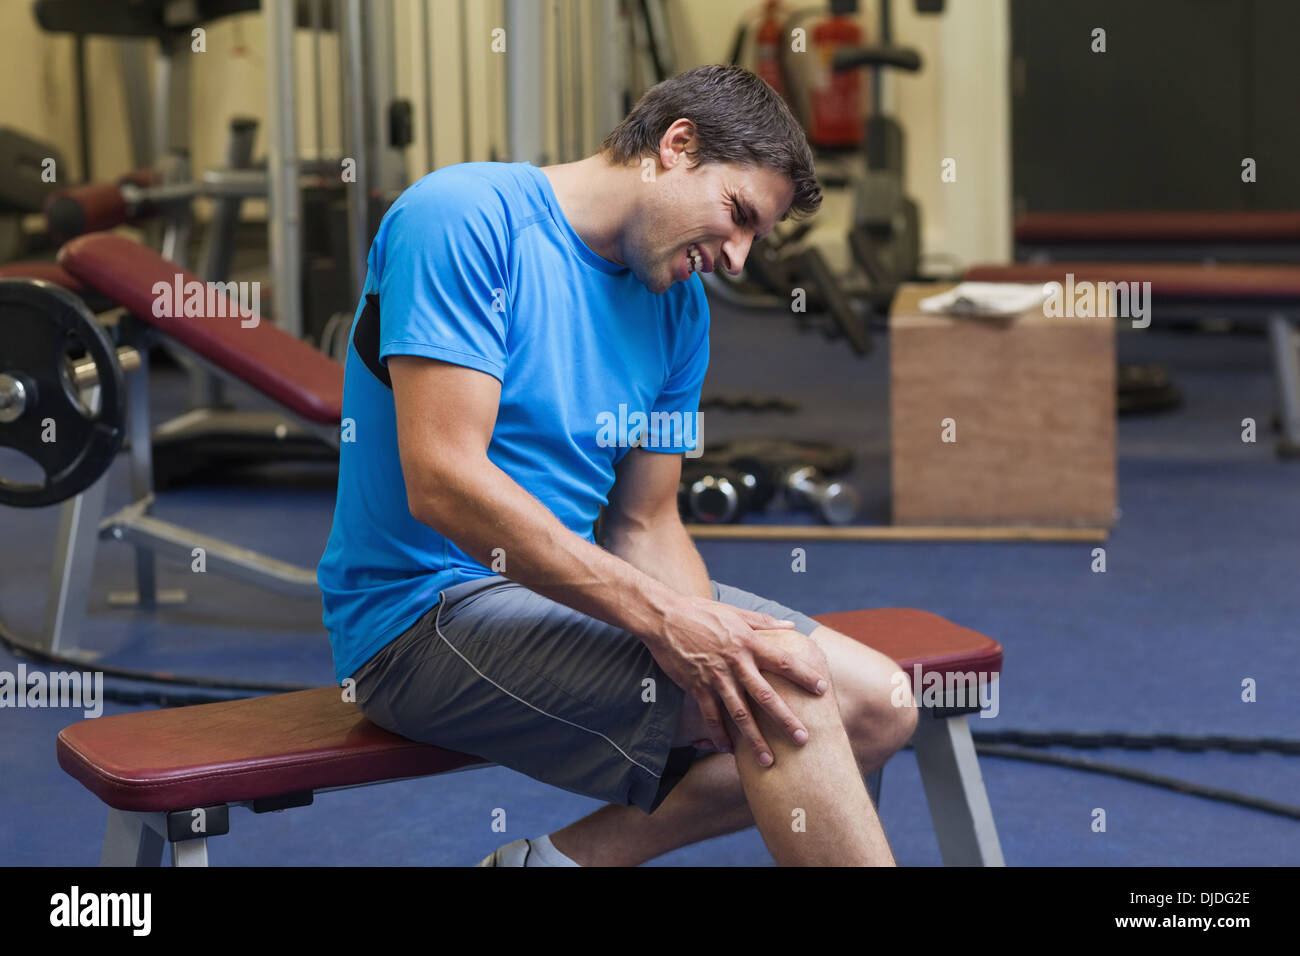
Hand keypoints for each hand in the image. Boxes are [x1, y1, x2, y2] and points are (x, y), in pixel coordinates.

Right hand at [647, 595, 828, 766]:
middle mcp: (735, 663)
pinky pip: (711, 716)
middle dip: (785, 719)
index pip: (783, 662)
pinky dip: (719, 735)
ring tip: (767, 760)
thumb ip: (764, 622)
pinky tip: (728, 750)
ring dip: (754, 739)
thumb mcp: (735, 612)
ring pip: (739, 714)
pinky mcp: (696, 687)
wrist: (664, 617)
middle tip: (802, 739)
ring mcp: (715, 678)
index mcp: (748, 643)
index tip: (822, 689)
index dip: (804, 675)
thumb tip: (791, 626)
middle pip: (765, 696)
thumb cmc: (701, 611)